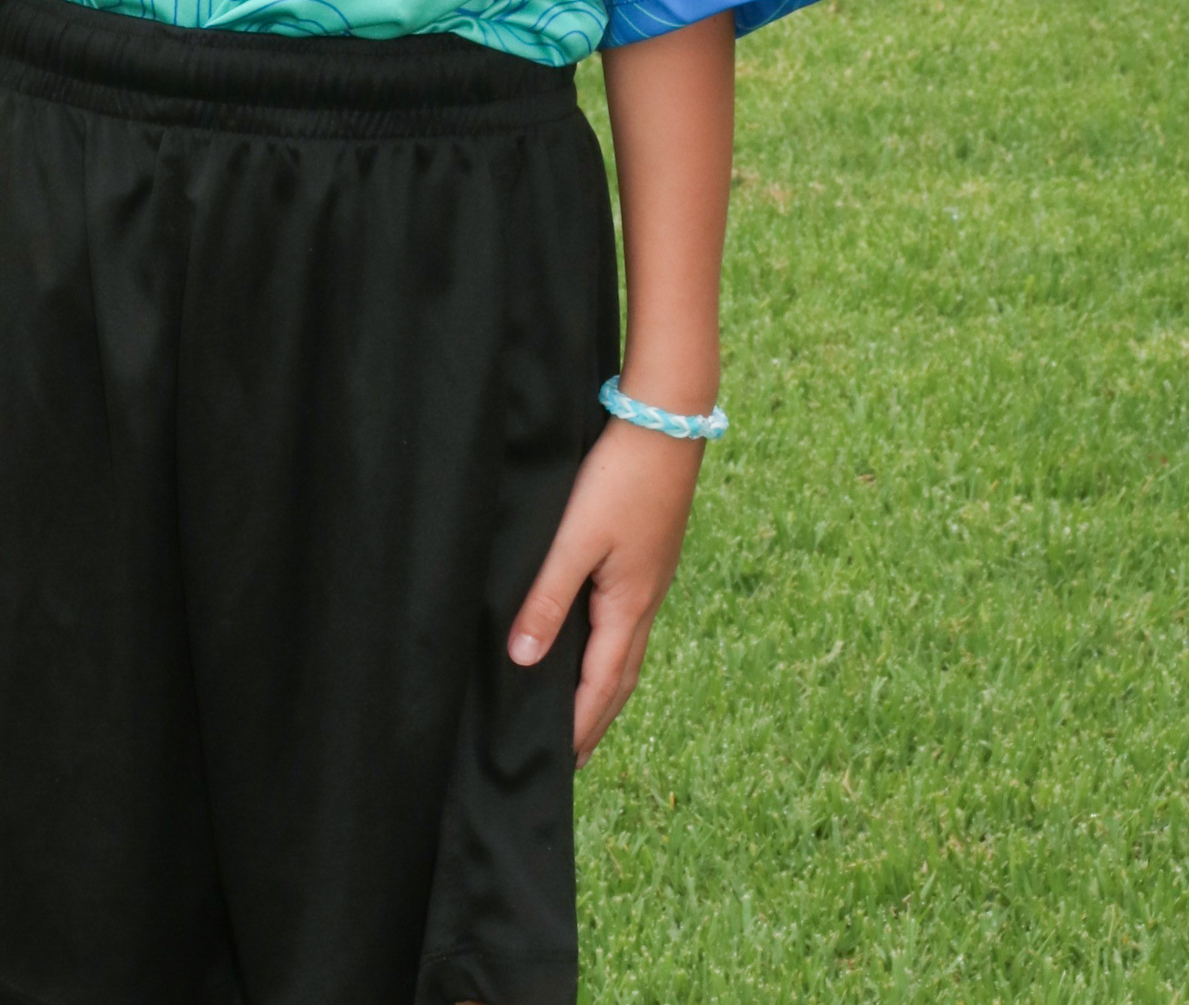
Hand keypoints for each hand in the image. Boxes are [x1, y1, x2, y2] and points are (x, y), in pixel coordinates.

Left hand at [507, 419, 703, 762]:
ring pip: (627, 651)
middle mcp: (646, 601)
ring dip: (605, 688)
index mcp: (628, 606)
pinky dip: (612, 650)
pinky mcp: (650, 558)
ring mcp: (651, 580)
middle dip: (597, 720)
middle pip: (619, 678)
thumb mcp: (575, 541)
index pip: (599, 685)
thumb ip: (547, 598)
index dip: (579, 726)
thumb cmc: (619, 479)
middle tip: (574, 759)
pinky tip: (600, 641)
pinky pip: (629, 623)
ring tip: (586, 714)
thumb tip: (522, 659)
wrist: (666, 424)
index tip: (561, 765)